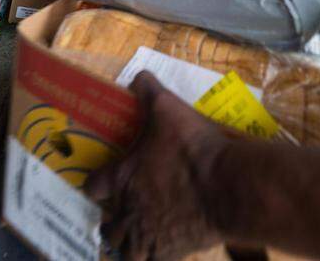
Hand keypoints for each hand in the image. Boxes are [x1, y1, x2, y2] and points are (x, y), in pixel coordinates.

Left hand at [85, 72, 228, 259]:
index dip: (97, 183)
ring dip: (126, 243)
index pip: (92, 186)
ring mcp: (148, 235)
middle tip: (123, 210)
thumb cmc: (192, 147)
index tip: (105, 180)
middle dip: (112, 219)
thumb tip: (138, 76)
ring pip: (124, 250)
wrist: (227, 185)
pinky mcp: (170, 252)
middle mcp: (128, 211)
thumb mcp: (168, 109)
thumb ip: (149, 92)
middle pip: (106, 227)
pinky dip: (151, 256)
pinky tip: (161, 248)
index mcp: (120, 179)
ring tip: (135, 236)